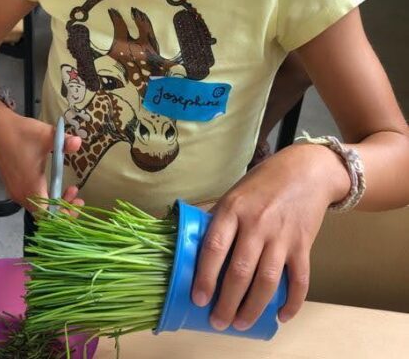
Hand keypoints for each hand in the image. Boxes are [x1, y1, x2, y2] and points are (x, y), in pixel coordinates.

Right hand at [0, 103, 82, 210]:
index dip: (64, 214)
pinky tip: (53, 184)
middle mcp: (21, 194)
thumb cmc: (22, 133)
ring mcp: (15, 191)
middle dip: (64, 208)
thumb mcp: (46, 135)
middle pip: (44, 215)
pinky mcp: (13, 187)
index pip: (48, 215)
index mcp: (30, 187)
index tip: (77, 201)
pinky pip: (31, 201)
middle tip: (76, 195)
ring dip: (55, 202)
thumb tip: (79, 142)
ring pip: (38, 208)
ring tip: (69, 188)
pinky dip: (45, 197)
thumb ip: (64, 142)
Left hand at [191, 144, 348, 330]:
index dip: (205, 276)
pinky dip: (293, 302)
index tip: (198, 299)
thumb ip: (216, 219)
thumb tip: (189, 242)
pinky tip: (281, 317)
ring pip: (267, 280)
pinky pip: (300, 279)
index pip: (215, 247)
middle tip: (218, 322)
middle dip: (227, 302)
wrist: (306, 171)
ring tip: (241, 324)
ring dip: (253, 307)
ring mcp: (281, 236)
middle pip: (240, 271)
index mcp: (232, 210)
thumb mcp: (233, 194)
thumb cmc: (261, 185)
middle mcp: (256, 224)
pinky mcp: (303, 245)